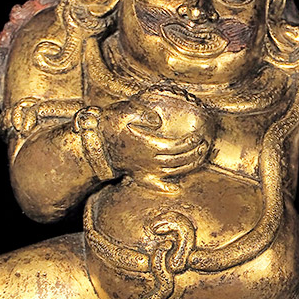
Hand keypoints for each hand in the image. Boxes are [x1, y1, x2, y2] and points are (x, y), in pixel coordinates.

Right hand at [98, 86, 213, 182]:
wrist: (93, 147)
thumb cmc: (108, 126)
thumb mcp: (122, 111)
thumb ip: (141, 112)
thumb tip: (157, 120)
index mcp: (148, 146)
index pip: (176, 146)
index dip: (190, 142)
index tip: (198, 135)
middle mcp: (149, 161)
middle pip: (178, 160)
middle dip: (194, 153)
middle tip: (205, 145)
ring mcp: (144, 170)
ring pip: (172, 171)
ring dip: (188, 166)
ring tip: (200, 157)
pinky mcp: (138, 175)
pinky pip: (155, 185)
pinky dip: (167, 187)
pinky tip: (176, 187)